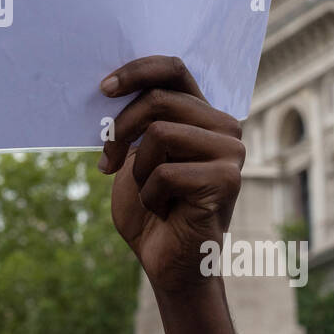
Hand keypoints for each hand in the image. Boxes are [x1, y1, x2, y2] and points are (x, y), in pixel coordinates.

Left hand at [99, 56, 245, 295]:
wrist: (167, 263)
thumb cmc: (149, 208)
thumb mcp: (134, 155)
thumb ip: (136, 121)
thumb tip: (109, 86)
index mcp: (201, 114)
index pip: (173, 69)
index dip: (136, 71)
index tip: (103, 89)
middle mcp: (223, 126)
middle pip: (158, 100)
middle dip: (120, 130)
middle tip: (107, 161)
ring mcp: (231, 152)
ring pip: (159, 133)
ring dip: (138, 171)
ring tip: (149, 194)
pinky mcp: (227, 180)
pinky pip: (166, 171)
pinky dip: (150, 196)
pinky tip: (164, 212)